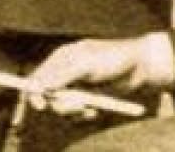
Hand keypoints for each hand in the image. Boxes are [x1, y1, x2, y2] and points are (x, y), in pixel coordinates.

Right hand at [24, 37, 171, 114]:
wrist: (141, 69)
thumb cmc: (114, 59)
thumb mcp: (87, 64)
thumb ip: (62, 75)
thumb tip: (39, 87)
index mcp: (62, 58)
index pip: (38, 77)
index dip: (33, 92)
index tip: (40, 105)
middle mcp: (65, 73)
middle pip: (47, 98)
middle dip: (61, 105)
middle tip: (78, 107)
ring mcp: (76, 88)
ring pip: (61, 109)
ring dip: (75, 112)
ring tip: (91, 109)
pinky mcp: (87, 101)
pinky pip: (75, 116)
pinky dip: (84, 116)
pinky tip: (96, 112)